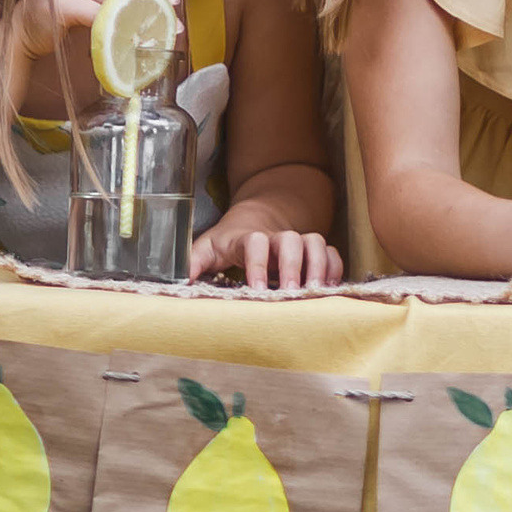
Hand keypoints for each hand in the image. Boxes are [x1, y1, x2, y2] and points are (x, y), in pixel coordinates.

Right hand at [16, 0, 173, 62]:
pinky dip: (117, 28)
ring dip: (139, 19)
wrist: (25, 26)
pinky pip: (99, 15)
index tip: (171, 0)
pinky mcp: (63, 0)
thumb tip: (161, 5)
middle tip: (171, 25)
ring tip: (153, 34)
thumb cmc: (64, 11)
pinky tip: (127, 39)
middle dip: (155, 3)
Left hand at [192, 214, 344, 289]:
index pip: (256, 243)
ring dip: (319, 266)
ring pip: (316, 242)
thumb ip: (192, 262)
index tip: (257, 289)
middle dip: (293, 266)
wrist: (255, 218)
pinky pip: (332, 253)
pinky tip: (330, 290)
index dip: (258, 265)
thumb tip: (175, 282)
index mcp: (249, 237)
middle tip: (291, 293)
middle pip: (292, 240)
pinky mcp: (312, 251)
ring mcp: (298, 242)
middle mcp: (277, 237)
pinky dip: (335, 269)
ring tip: (316, 293)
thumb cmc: (228, 240)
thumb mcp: (206, 248)